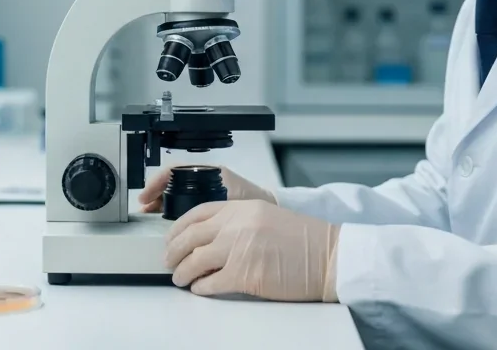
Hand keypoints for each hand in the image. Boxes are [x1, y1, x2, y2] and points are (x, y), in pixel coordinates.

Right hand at [137, 164, 274, 213]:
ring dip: (161, 203)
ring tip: (151, 216)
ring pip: (175, 193)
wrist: (270, 209)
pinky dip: (173, 211)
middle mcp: (204, 177)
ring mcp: (205, 188)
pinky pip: (184, 203)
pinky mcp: (207, 201)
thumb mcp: (229, 201)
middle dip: (155, 195)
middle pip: (171, 182)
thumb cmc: (254, 201)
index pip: (173, 170)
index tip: (146, 196)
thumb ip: (211, 209)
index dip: (156, 182)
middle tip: (144, 209)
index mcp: (209, 172)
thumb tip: (188, 222)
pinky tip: (167, 223)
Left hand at [164, 199, 339, 301]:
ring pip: (194, 262)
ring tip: (180, 278)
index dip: (178, 229)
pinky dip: (201, 288)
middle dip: (173, 252)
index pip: (196, 214)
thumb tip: (207, 240)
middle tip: (168, 261)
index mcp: (240, 208)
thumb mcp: (264, 216)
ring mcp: (239, 250)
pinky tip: (200, 289)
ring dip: (183, 273)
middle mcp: (236, 225)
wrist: (328, 256)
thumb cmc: (303, 240)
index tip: (171, 238)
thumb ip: (236, 222)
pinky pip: (211, 284)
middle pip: (189, 238)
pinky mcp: (245, 276)